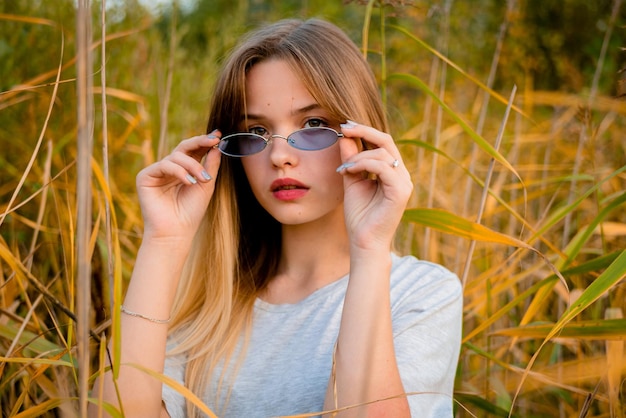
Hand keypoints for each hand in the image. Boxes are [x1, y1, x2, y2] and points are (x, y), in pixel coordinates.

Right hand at [136, 131, 221, 239]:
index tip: (218, 135)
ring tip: (203, 179)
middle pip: (183, 148)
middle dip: (199, 142)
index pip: (193, 151)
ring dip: (193, 166)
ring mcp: (157, 172)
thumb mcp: (206, 185)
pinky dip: (178, 171)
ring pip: (176, 156)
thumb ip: (211, 165)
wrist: (176, 232)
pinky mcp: (145, 177)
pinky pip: (164, 165)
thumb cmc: (191, 212)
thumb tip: (217, 145)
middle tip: (213, 140)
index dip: (204, 142)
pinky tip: (189, 182)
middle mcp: (169, 169)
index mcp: (183, 170)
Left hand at [336, 122, 412, 250]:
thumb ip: (350, 161)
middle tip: (344, 128)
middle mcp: (401, 175)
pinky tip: (348, 171)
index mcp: (392, 172)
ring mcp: (403, 182)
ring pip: (382, 153)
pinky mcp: (400, 191)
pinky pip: (382, 167)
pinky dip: (363, 164)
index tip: (344, 126)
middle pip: (386, 141)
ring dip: (358, 156)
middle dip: (364, 131)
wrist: (364, 242)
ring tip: (343, 168)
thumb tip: (344, 137)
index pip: (382, 143)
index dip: (365, 131)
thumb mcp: (351, 181)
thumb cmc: (359, 216)